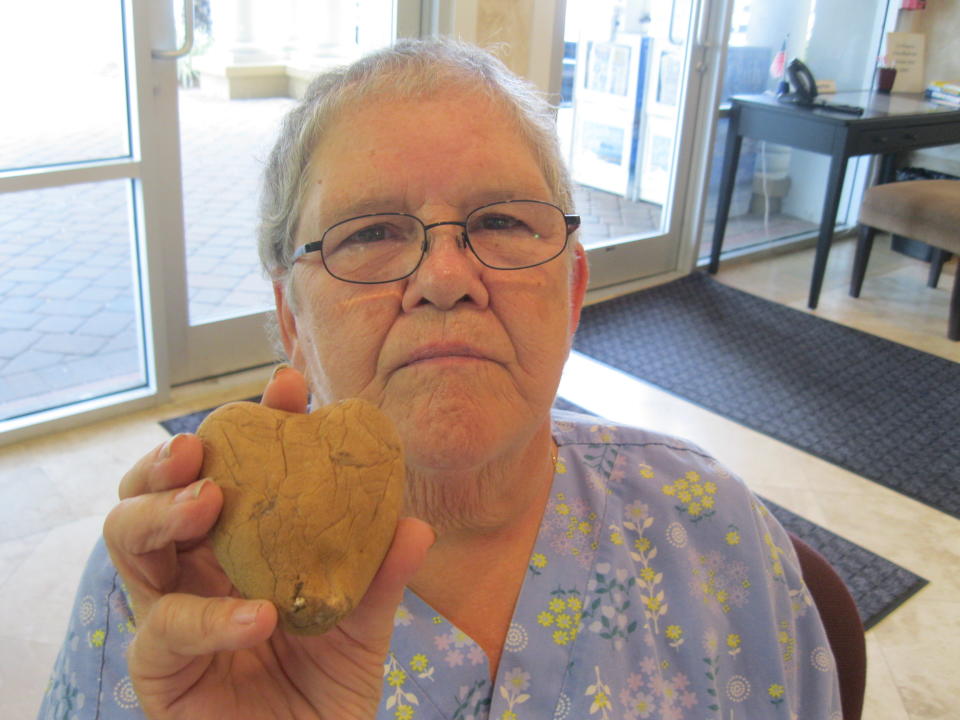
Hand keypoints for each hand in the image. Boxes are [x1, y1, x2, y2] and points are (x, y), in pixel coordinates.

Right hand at [103, 367, 433, 718]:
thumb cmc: (325, 688)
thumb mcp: (361, 625)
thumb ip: (380, 578)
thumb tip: (417, 524)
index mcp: (236, 545)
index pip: (230, 469)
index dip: (254, 424)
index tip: (288, 389)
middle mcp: (193, 570)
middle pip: (151, 491)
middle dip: (169, 457)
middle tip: (202, 444)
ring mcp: (168, 613)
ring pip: (126, 541)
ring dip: (162, 511)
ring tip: (209, 501)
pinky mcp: (158, 668)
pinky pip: (164, 631)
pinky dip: (209, 617)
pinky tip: (256, 615)